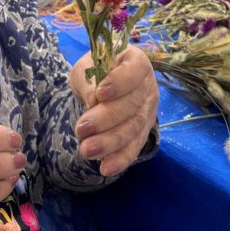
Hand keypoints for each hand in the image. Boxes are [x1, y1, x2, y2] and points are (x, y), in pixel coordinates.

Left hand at [70, 47, 158, 177]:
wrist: (102, 85)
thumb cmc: (95, 72)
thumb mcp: (86, 68)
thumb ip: (90, 81)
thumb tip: (94, 101)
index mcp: (136, 62)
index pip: (134, 70)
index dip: (119, 82)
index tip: (100, 92)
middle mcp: (148, 87)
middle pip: (132, 105)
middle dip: (106, 119)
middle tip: (81, 129)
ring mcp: (148, 111)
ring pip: (133, 129)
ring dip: (110, 142)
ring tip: (86, 150)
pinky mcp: (143, 133)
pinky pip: (134, 147)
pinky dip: (120, 159)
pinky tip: (106, 168)